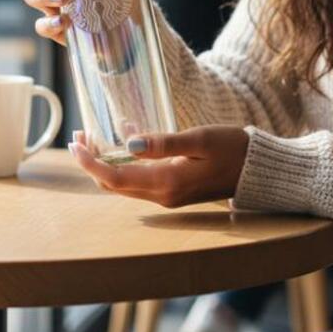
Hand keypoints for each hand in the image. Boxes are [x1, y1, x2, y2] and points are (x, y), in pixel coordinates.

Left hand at [68, 125, 249, 208]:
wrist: (258, 170)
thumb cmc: (233, 149)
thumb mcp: (199, 139)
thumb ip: (163, 143)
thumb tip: (128, 143)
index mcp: (166, 183)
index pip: (114, 177)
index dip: (90, 162)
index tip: (74, 143)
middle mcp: (162, 196)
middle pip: (113, 184)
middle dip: (91, 162)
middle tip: (79, 135)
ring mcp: (167, 196)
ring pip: (123, 184)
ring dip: (105, 163)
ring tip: (93, 137)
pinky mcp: (173, 191)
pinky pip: (138, 181)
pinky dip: (123, 164)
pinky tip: (124, 139)